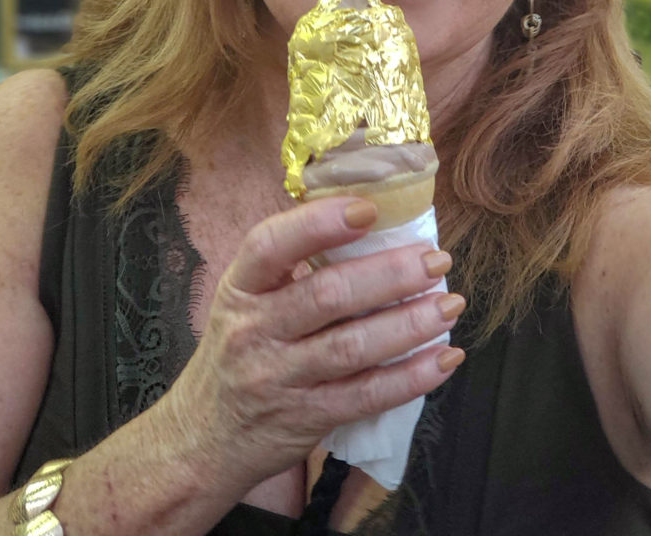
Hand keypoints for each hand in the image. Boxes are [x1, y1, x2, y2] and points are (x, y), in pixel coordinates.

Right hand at [162, 196, 463, 495]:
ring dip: (409, 323)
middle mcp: (254, 330)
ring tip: (449, 303)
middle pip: (326, 295)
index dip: (318, 223)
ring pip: (352, 347)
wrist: (201, 439)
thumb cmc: (237, 352)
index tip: (368, 210)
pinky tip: (444, 357)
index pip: (270, 245)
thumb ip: (291, 270)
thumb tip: (367, 225)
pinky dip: (411, 376)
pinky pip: (366, 396)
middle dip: (389, 274)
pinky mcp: (306, 419)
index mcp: (240, 288)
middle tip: (434, 258)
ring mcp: (278, 378)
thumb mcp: (244, 301)